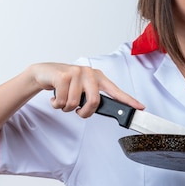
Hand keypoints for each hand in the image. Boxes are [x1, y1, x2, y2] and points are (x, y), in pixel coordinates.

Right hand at [28, 63, 144, 117]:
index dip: (129, 100)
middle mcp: (89, 73)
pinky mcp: (63, 75)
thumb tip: (104, 110)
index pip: (116, 91)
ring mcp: (77, 73)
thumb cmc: (65, 83)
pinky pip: (63, 100)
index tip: (140, 108)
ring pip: (75, 104)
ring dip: (66, 107)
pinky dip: (57, 104)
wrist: (44, 72)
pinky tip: (55, 96)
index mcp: (98, 78)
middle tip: (77, 111)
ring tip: (63, 99)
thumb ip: (92, 97)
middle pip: (94, 102)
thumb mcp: (81, 89)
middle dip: (84, 113)